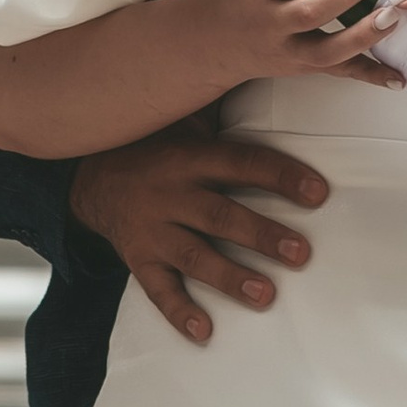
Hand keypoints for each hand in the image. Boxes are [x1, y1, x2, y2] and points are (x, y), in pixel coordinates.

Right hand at [70, 124, 328, 343]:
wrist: (88, 177)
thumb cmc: (152, 148)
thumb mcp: (181, 123)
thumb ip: (219, 114)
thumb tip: (267, 75)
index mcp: (189, 156)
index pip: (240, 163)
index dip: (280, 176)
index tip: (318, 193)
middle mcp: (171, 193)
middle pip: (221, 214)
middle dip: (261, 234)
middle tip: (300, 253)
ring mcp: (153, 229)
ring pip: (194, 254)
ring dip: (230, 276)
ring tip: (265, 295)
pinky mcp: (138, 258)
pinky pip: (157, 289)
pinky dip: (179, 312)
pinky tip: (203, 332)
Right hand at [181, 0, 405, 91]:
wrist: (211, 41)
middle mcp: (270, 23)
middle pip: (314, 10)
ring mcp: (286, 51)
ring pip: (328, 50)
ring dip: (365, 33)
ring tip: (393, 12)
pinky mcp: (302, 70)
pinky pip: (339, 74)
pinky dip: (370, 76)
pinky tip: (398, 77)